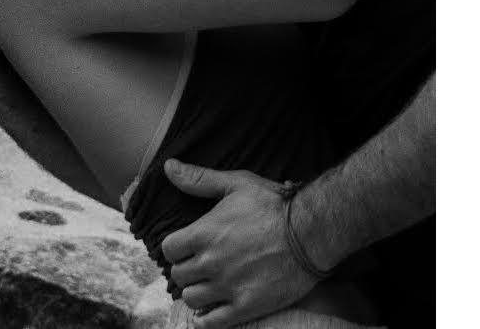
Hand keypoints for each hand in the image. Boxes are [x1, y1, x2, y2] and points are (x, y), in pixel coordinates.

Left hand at [160, 160, 321, 328]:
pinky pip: (212, 323)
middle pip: (179, 275)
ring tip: (207, 283)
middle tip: (198, 263)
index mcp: (206, 232)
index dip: (176, 246)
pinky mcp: (247, 307)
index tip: (186, 246)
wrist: (311, 232)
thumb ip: (199, 179)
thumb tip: (169, 167)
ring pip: (192, 299)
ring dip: (196, 291)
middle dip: (186, 268)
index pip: (169, 248)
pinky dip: (206, 319)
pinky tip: (211, 309)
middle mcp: (212, 262)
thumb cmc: (274, 204)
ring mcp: (229, 287)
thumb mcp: (236, 183)